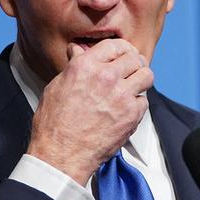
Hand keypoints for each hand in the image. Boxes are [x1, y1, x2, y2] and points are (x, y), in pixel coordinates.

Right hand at [26, 39, 152, 185]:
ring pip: (146, 76)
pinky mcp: (132, 115)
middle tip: (132, 69)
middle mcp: (107, 77)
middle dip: (134, 63)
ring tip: (134, 86)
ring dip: (141, 80)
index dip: (122, 49)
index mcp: (86, 66)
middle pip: (135, 58)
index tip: (124, 53)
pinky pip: (144, 101)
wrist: (61, 154)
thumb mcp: (56, 87)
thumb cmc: (54, 124)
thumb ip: (74, 66)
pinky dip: (137, 103)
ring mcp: (122, 96)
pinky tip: (126, 108)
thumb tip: (79, 52)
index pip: (115, 45)